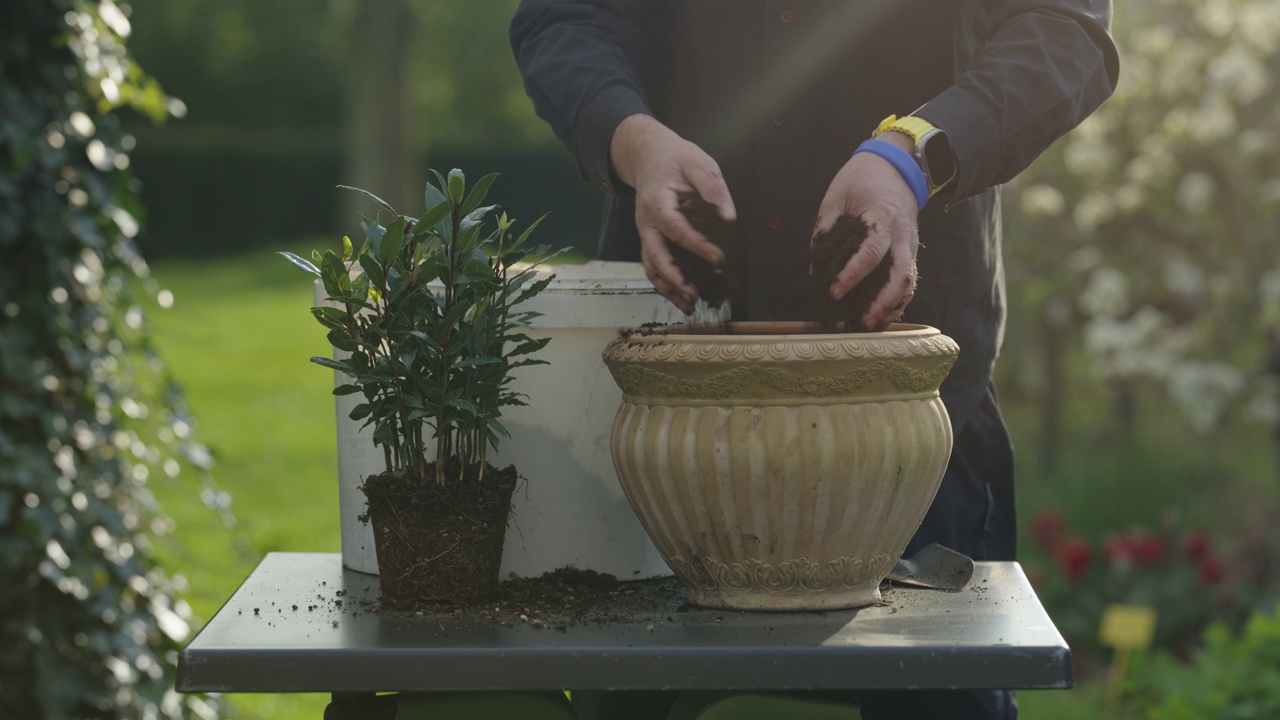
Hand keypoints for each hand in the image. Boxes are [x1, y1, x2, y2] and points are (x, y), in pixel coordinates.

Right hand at [610, 114, 735, 312]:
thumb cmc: (675, 159)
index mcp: (657, 201)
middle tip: (694, 292)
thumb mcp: (698, 163)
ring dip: (668, 287)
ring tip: (689, 303)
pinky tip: (682, 297)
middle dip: (673, 277)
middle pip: (654, 255)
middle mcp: (646, 222)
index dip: (696, 246)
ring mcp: (646, 233)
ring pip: (650, 266)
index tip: (718, 258)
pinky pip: (653, 266)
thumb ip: (713, 188)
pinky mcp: (650, 240)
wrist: (649, 156)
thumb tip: (728, 217)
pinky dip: (665, 284)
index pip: (675, 228)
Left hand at [812, 131, 919, 327]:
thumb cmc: (862, 177)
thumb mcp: (836, 197)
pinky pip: (909, 276)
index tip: (834, 291)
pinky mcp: (911, 248)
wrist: (895, 163)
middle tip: (860, 320)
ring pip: (910, 280)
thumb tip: (815, 269)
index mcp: (883, 217)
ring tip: (872, 323)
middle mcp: (902, 233)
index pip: (871, 252)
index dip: (853, 275)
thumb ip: (824, 231)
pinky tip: (884, 313)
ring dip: (893, 304)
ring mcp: (911, 242)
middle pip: (900, 274)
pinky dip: (899, 297)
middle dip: (882, 301)